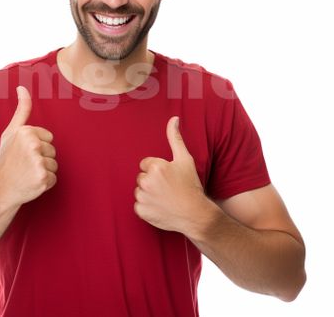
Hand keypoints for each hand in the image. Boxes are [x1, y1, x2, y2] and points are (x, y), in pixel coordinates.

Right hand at [0, 86, 57, 208]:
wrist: (0, 189)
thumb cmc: (7, 160)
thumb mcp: (11, 132)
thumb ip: (21, 110)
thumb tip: (22, 87)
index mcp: (26, 132)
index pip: (49, 137)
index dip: (38, 146)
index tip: (23, 153)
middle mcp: (32, 145)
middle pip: (53, 150)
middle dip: (42, 159)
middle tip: (25, 165)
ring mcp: (38, 162)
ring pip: (55, 164)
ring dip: (44, 171)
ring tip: (28, 174)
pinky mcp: (43, 177)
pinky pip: (54, 178)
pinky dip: (45, 183)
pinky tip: (31, 183)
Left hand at [134, 116, 208, 236]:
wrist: (195, 214)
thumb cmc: (191, 185)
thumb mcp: (185, 159)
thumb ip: (175, 138)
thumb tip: (174, 118)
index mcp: (155, 166)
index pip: (146, 164)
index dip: (157, 170)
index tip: (168, 177)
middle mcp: (146, 181)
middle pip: (141, 177)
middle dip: (151, 181)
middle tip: (167, 188)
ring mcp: (143, 197)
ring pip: (139, 190)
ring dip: (148, 193)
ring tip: (164, 198)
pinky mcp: (141, 211)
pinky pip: (138, 205)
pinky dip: (146, 207)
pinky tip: (160, 207)